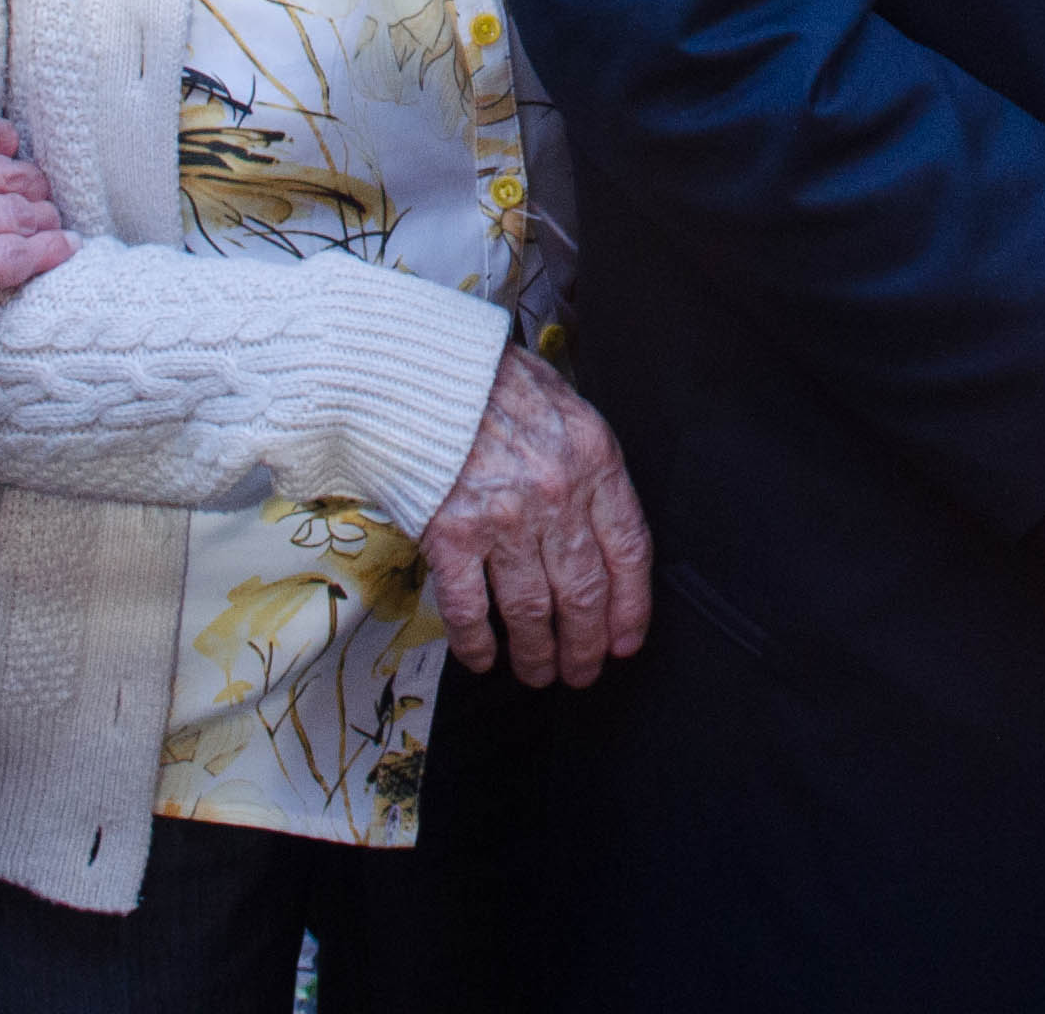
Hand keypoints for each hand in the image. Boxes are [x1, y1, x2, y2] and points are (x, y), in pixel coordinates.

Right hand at [420, 339, 653, 686]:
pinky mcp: (450, 536)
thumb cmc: (488, 384)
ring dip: (538, 654)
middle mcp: (556, 496)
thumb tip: (599, 526)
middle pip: (584, 592)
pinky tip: (483, 660)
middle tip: (583, 670)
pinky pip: (470, 609)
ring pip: (532, 610)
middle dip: (587, 643)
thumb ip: (586, 464)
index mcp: (594, 460)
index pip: (629, 549)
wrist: (412, 370)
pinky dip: (478, 644)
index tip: (628, 639)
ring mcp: (503, 520)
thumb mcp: (563, 405)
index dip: (632, 605)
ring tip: (539, 675)